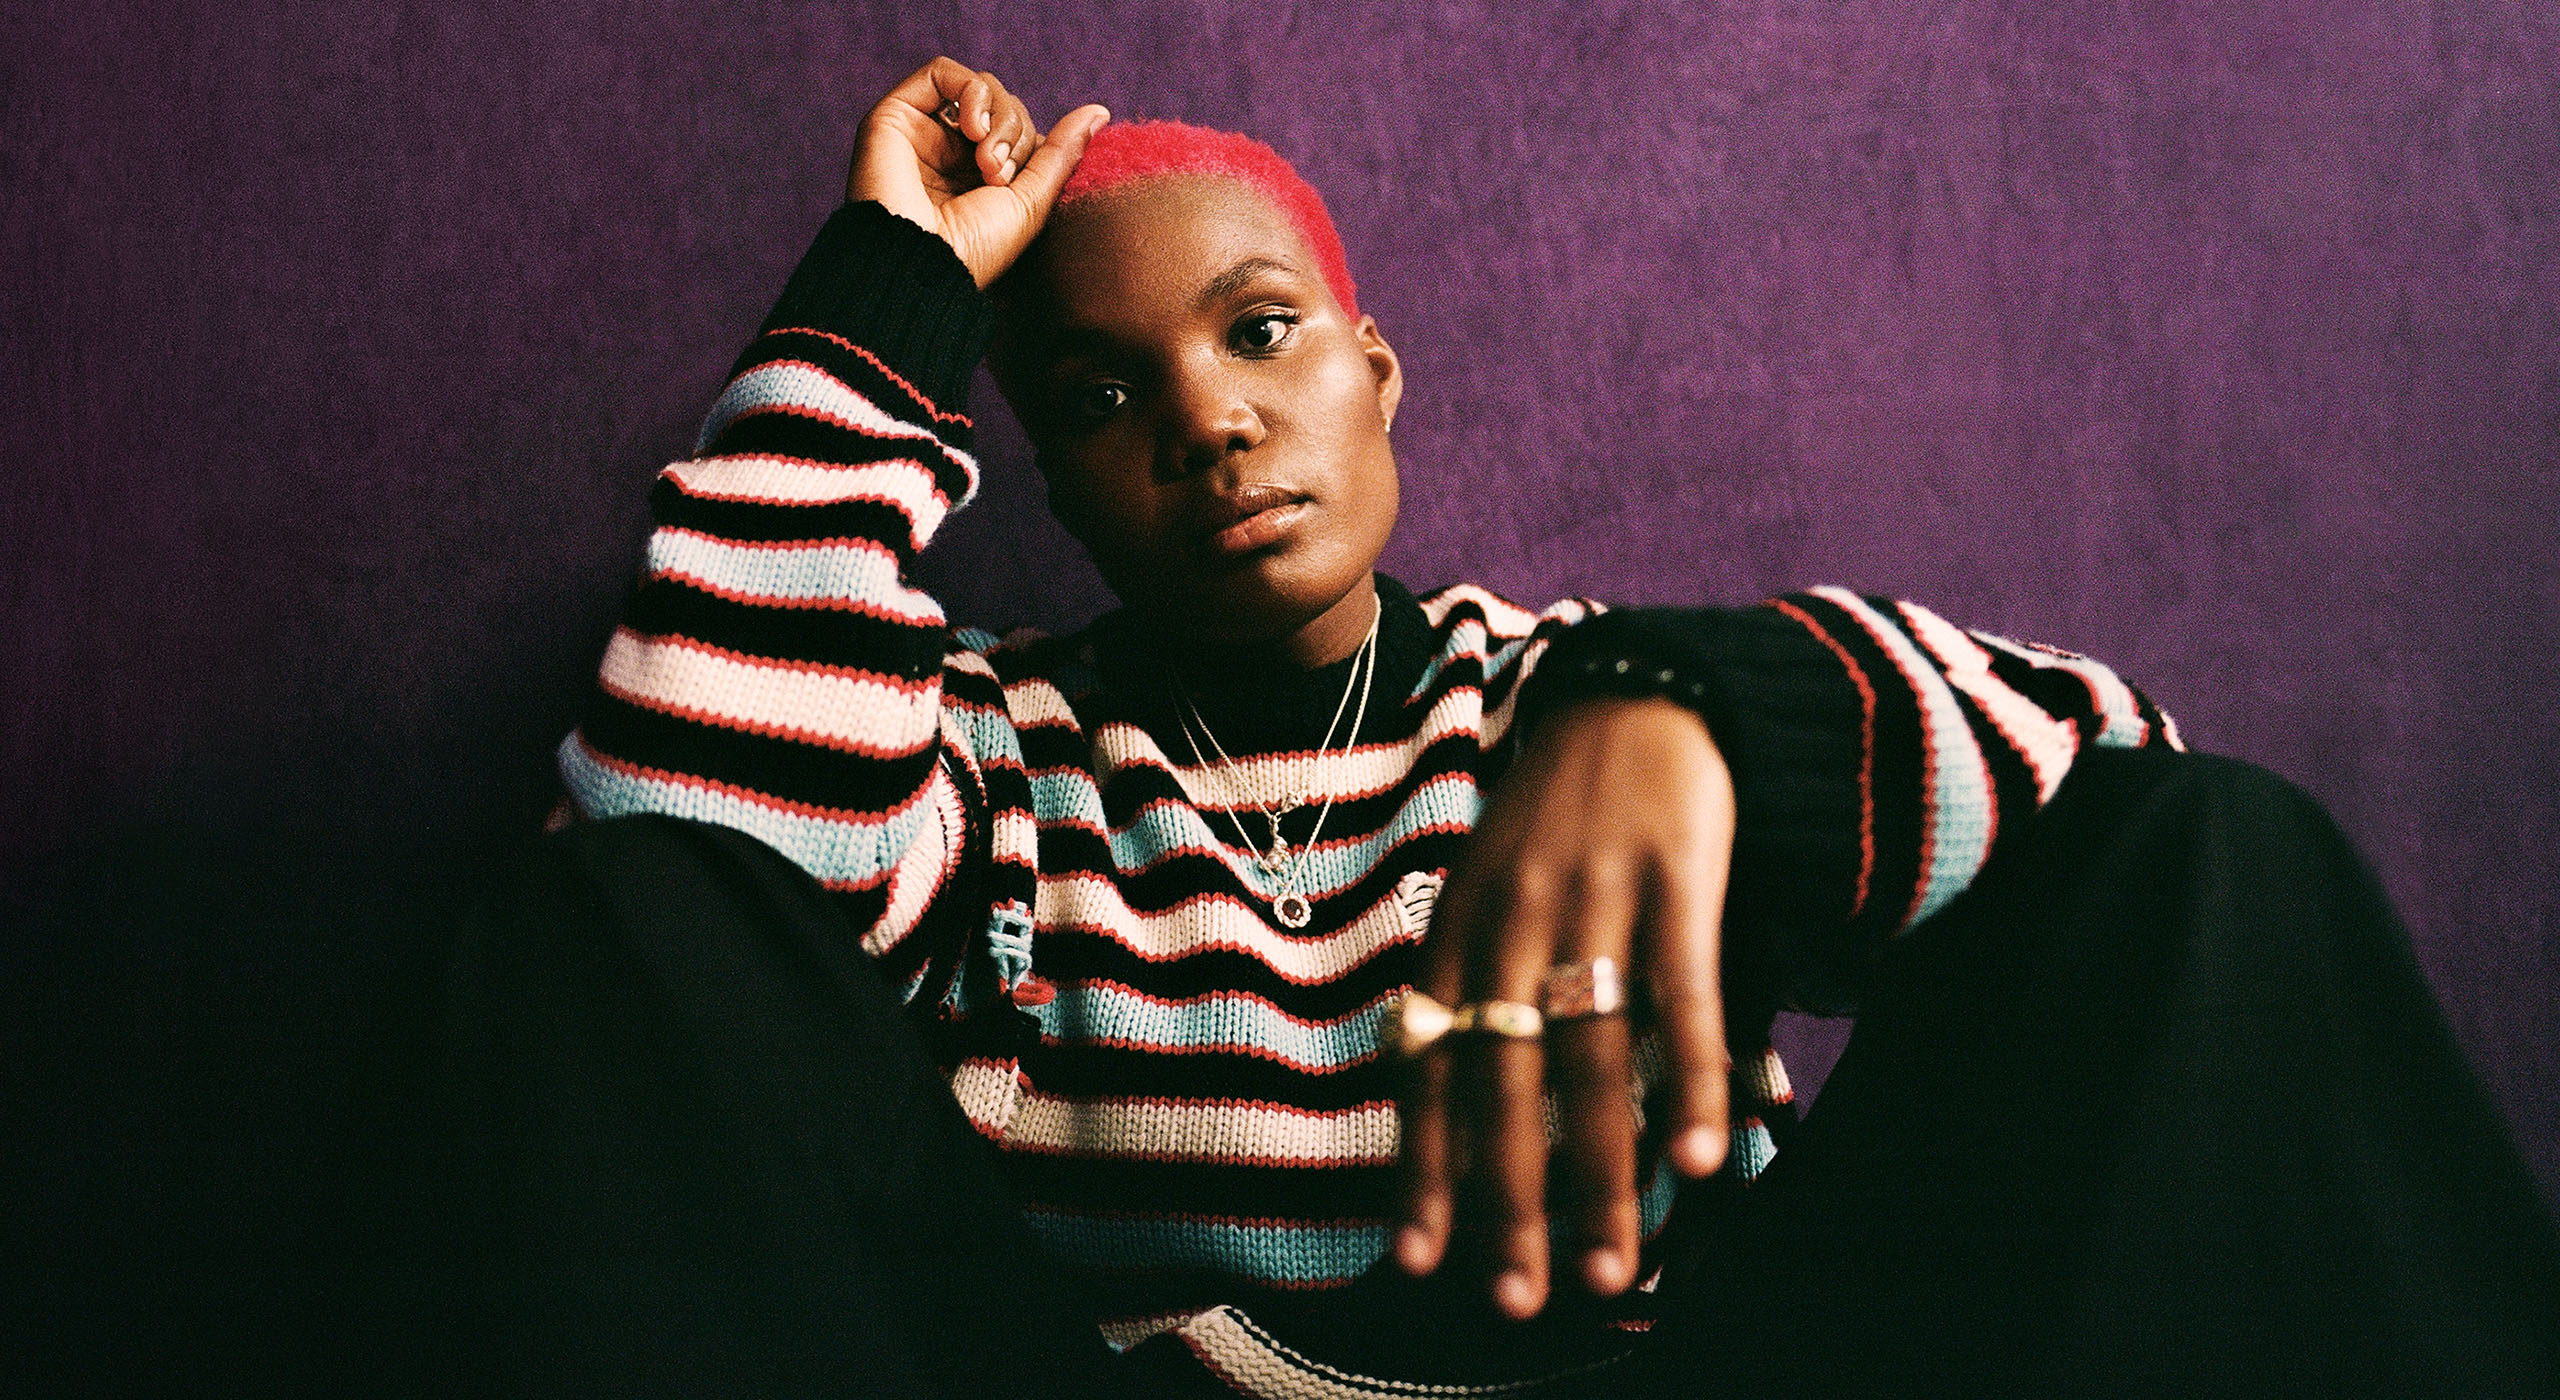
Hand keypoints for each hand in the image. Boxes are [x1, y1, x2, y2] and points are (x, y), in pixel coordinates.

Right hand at [848, 58, 1108, 287]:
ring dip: (998, 117)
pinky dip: (970, 92)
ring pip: (979, 90)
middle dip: (1016, 134)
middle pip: (1004, 107)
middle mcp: (947, 154)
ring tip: (985, 160)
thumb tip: (1100, 111)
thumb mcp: (1032, 202)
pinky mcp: (895, 117)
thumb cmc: (974, 252)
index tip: (1016, 183)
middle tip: (998, 175)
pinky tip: (972, 128)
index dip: (1031, 146)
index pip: (1021, 131)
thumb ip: (1062, 153)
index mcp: (976, 179)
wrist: (919, 268)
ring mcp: (921, 134)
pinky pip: (941, 72)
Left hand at [1395, 695, 1735, 1319]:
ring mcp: (1593, 899)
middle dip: (1507, 1198)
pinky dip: (1689, 1084)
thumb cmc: (1552, 823)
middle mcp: (1511, 919)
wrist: (1631, 694)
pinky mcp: (1676, 881)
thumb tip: (1460, 1122)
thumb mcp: (1485, 893)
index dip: (1423, 1165)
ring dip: (1597, 1171)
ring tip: (1607, 1266)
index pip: (1426, 1065)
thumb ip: (1471, 992)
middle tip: (1519, 1297)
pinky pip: (1683, 999)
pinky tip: (1698, 1162)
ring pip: (1590, 1059)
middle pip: (1503, 1081)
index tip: (1421, 1260)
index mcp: (1455, 929)